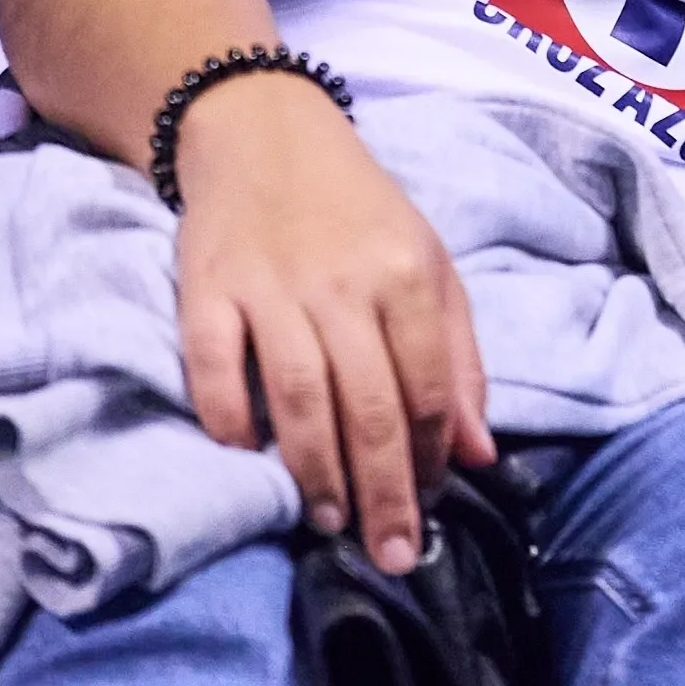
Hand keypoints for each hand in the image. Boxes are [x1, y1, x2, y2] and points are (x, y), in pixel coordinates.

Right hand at [172, 69, 495, 572]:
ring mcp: (271, 287)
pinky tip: (244, 455)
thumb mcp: (430, 266)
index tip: (430, 509)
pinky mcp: (206, 288)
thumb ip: (459, 359)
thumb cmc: (359, 212)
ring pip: (298, 395)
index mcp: (408, 275)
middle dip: (382, 491)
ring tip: (326, 523)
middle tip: (390, 554)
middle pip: (368, 406)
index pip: (429, 387)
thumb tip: (478, 455)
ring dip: (315, 470)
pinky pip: (213, 364)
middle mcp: (342, 284)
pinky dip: (226, 415)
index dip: (431, 458)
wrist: (262, 131)